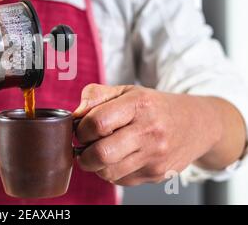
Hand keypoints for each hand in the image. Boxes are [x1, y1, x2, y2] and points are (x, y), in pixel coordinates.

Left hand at [73, 84, 233, 185]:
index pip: (97, 122)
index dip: (81, 129)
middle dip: (83, 154)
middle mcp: (149, 131)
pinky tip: (118, 158)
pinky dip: (112, 172)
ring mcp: (155, 156)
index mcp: (139, 105)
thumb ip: (96, 96)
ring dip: (95, 165)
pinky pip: (121, 180)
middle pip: (101, 153)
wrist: (197, 124)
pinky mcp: (157, 174)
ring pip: (108, 172)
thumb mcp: (127, 91)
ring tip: (99, 152)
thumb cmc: (155, 107)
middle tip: (84, 146)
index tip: (81, 129)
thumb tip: (75, 114)